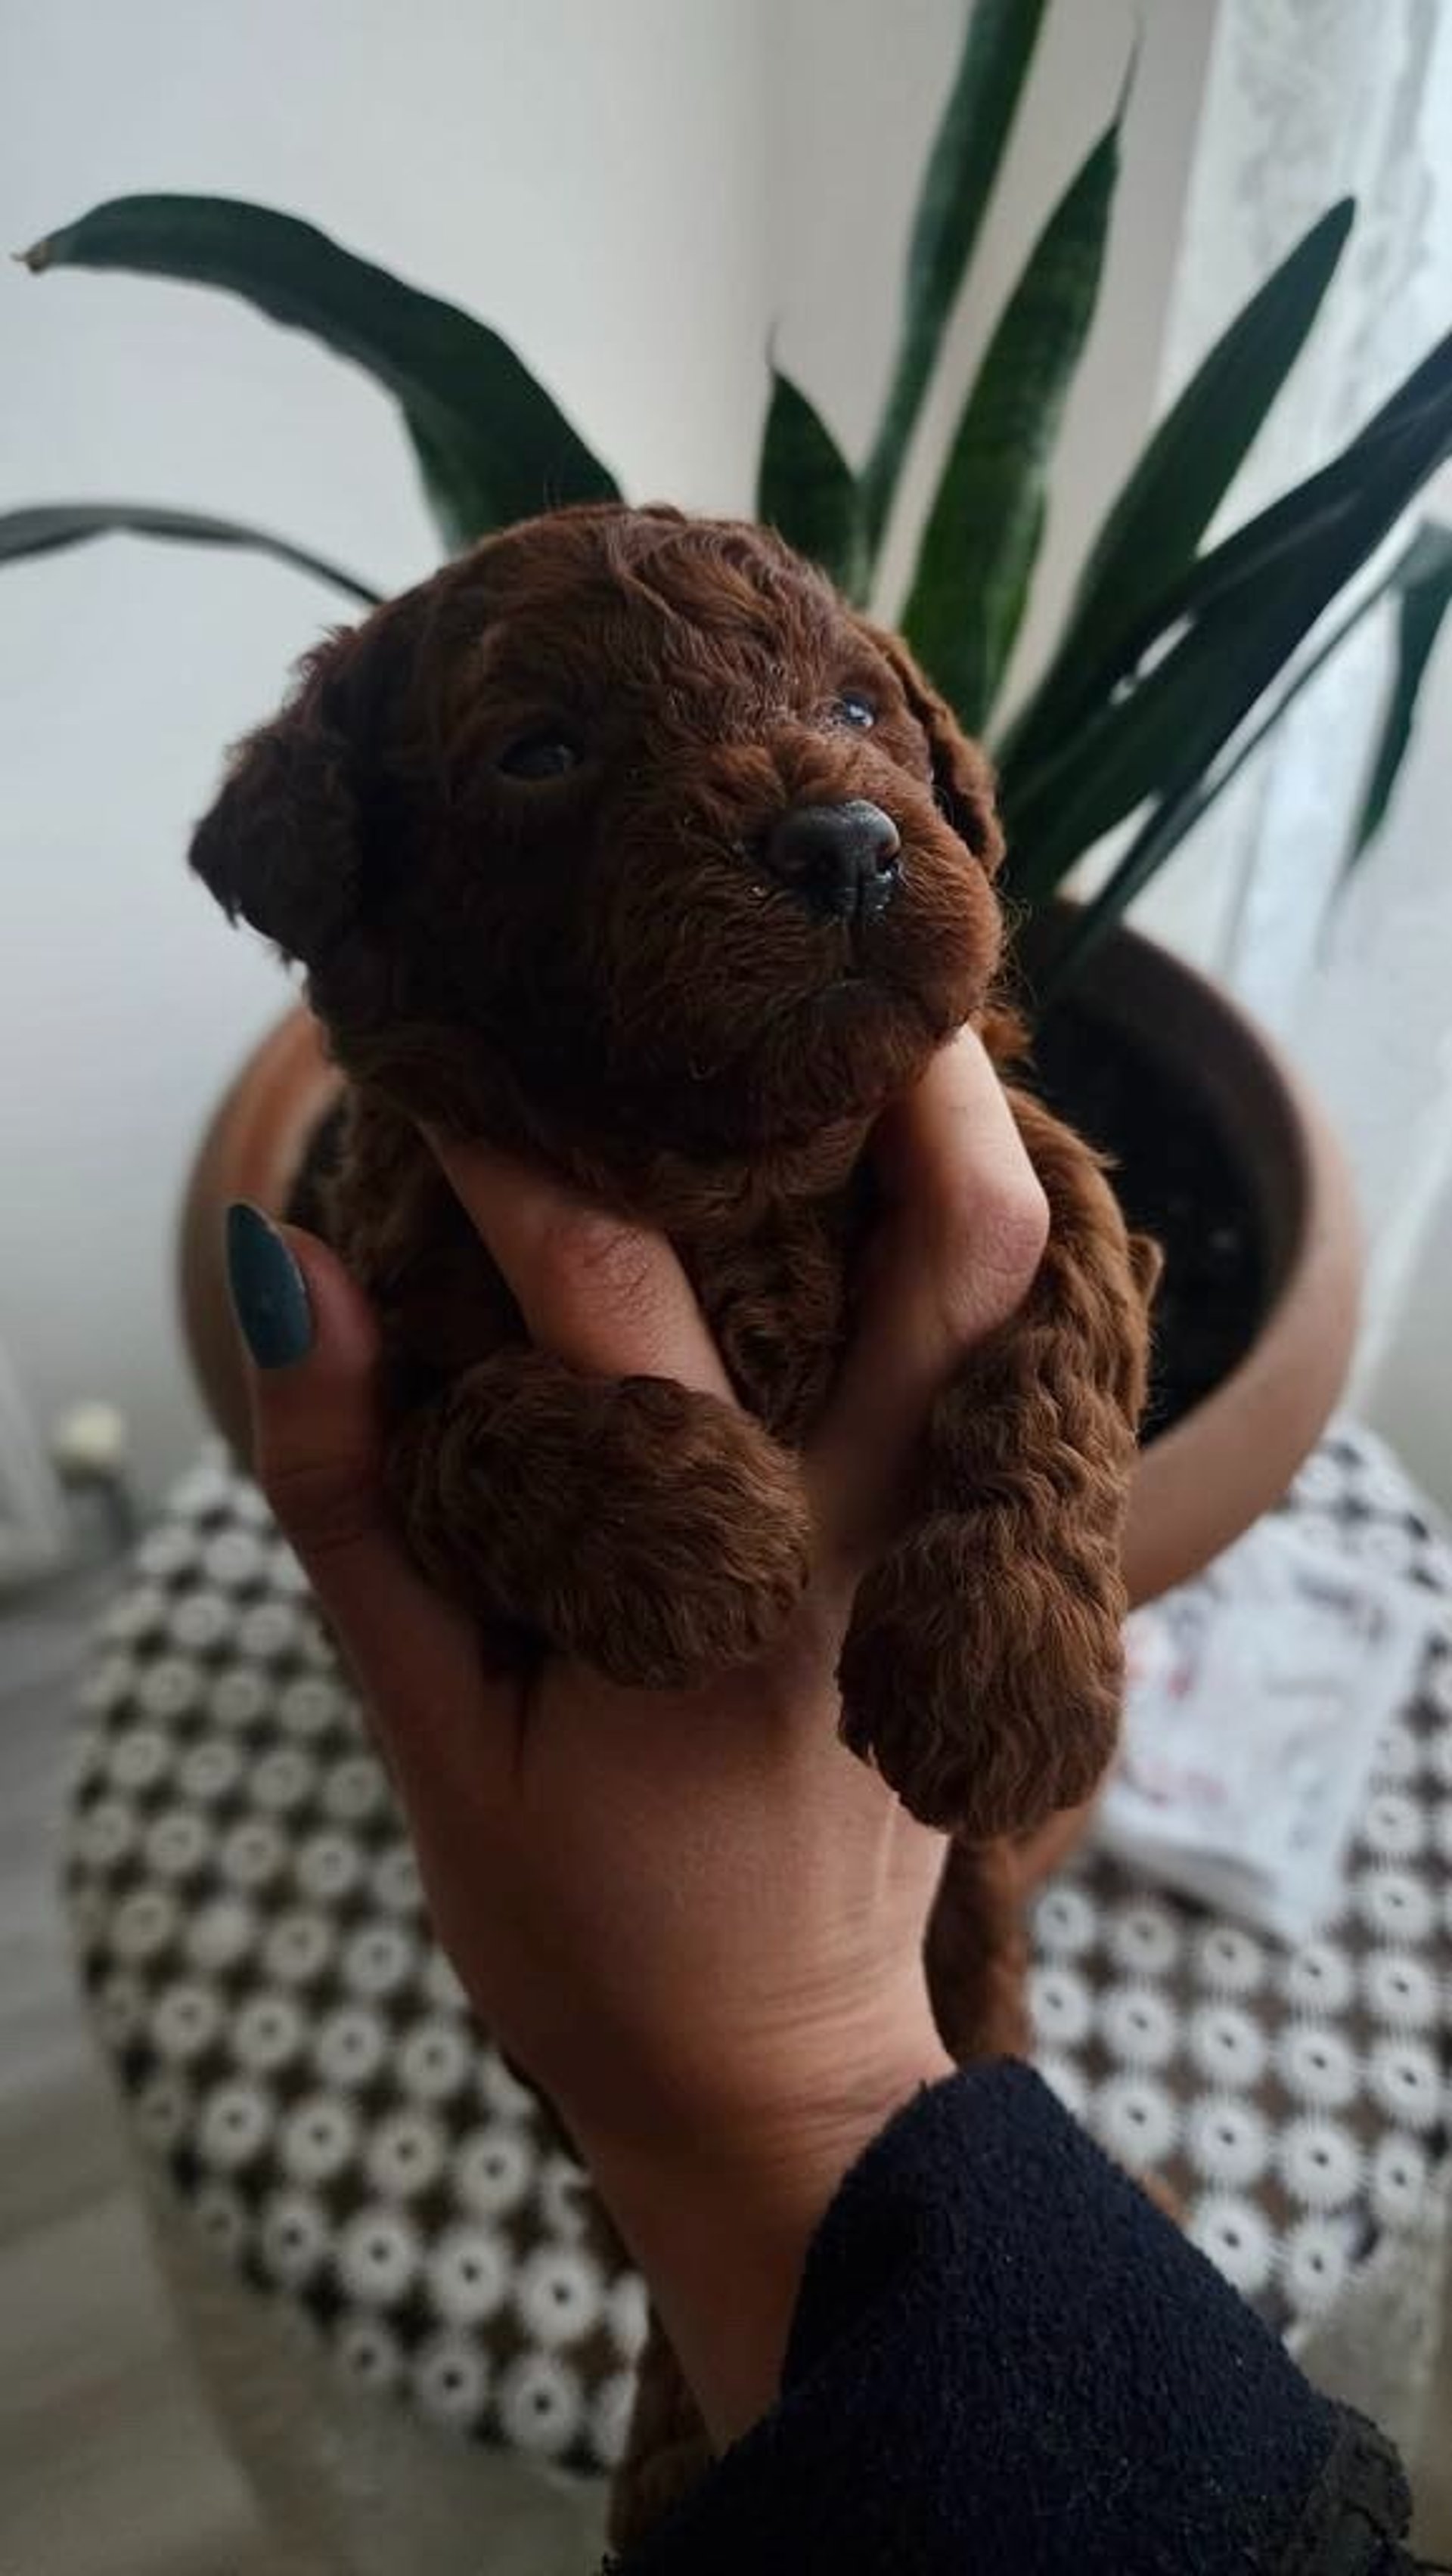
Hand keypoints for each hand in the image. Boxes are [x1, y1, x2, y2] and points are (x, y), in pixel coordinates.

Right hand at [230, 1029, 1046, 2439]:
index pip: (623, 1297)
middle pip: (961, 1243)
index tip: (449, 1062)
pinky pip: (1007, 1367)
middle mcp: (877, 1540)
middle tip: (817, 936)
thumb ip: (355, 1504)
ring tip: (865, 1016)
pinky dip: (965, 1250)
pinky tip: (892, 1182)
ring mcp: (955, 1558)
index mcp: (721, 1577)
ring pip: (1016, 1290)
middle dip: (906, 1068)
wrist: (771, 2082)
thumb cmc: (583, 1928)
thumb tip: (291, 1279)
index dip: (520, 1156)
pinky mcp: (979, 1583)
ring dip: (961, 1138)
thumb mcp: (429, 1736)